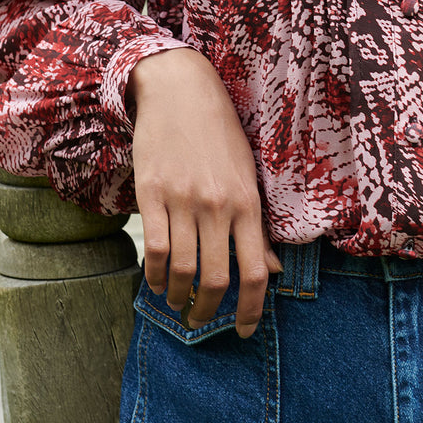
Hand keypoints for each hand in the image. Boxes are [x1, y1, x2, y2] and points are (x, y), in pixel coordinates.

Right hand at [127, 47, 282, 336]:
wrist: (181, 91)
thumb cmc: (220, 136)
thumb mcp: (248, 178)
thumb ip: (257, 228)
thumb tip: (271, 271)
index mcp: (248, 204)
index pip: (254, 271)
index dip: (250, 310)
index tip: (244, 330)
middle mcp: (218, 205)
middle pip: (216, 278)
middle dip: (208, 311)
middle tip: (201, 321)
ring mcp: (183, 200)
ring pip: (181, 268)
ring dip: (178, 296)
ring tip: (178, 302)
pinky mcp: (151, 192)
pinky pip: (152, 247)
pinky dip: (154, 273)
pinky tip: (156, 281)